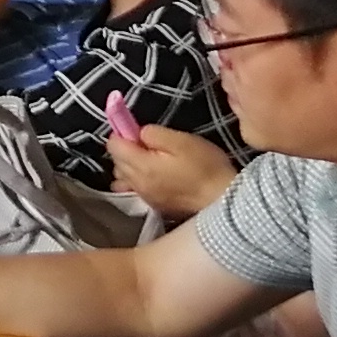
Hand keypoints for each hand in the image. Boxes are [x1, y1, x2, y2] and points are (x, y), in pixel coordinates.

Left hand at [109, 126, 238, 216]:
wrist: (223, 200)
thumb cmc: (205, 167)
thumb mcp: (182, 140)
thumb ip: (154, 134)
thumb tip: (139, 134)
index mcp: (141, 166)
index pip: (113, 146)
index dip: (123, 133)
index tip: (140, 131)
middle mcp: (137, 184)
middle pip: (116, 162)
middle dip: (127, 149)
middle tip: (150, 144)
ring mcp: (145, 197)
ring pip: (123, 177)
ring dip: (130, 166)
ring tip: (152, 160)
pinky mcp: (155, 206)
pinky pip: (135, 189)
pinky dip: (138, 180)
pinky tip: (155, 176)